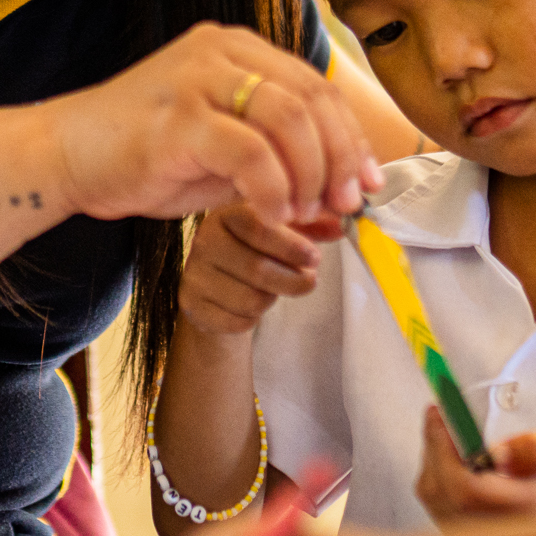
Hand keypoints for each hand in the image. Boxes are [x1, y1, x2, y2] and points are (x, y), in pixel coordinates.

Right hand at [49, 22, 382, 225]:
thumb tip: (340, 193)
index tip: (367, 182)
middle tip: (346, 203)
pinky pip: (250, 152)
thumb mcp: (223, 149)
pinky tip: (272, 214)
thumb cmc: (144, 155)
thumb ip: (276, 156)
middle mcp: (220, 51)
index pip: (317, 85)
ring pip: (289, 119)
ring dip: (312, 174)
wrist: (64, 156)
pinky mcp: (178, 118)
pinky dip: (273, 189)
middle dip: (342, 158)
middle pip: (312, 97)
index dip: (352, 136)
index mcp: (236, 48)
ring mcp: (198, 79)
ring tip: (308, 211)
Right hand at [179, 202, 343, 337]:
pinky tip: (251, 305)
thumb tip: (344, 224)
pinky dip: (252, 318)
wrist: (215, 285)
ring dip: (272, 299)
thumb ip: (312, 225)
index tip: (316, 259)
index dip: (292, 246)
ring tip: (274, 290)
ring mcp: (194, 274)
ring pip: (250, 298)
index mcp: (226, 214)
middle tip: (310, 281)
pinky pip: (236, 320)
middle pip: (257, 268)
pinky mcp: (190, 304)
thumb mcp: (282, 231)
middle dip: (293, 280)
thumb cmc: (255, 252)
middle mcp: (204, 240)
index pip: (260, 228)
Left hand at [416, 407, 535, 526]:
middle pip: (442, 492)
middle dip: (435, 445)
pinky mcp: (464, 534)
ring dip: (433, 456)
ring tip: (445, 427)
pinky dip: (435, 472)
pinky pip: (435, 503)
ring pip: (434, 497)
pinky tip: (450, 453)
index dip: (446, 449)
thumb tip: (498, 452)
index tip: (442, 412)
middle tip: (437, 411)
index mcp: (523, 510)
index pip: (468, 488)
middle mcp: (496, 531)